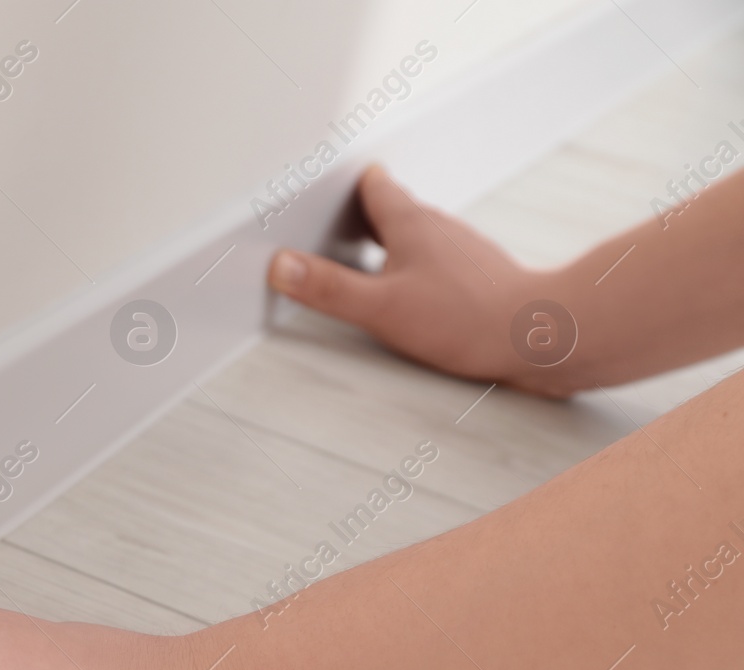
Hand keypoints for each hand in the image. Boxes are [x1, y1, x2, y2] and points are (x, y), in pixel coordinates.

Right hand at [268, 165, 582, 397]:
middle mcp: (441, 230)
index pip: (377, 189)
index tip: (336, 180)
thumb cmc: (466, 320)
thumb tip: (281, 265)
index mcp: (411, 225)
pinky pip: (442, 265)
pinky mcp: (483, 279)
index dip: (352, 185)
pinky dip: (422, 270)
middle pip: (397, 211)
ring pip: (422, 238)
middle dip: (369, 215)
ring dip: (396, 244)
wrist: (540, 336)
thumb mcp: (380, 308)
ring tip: (374, 259)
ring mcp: (465, 253)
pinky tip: (418, 296)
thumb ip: (328, 288)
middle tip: (343, 218)